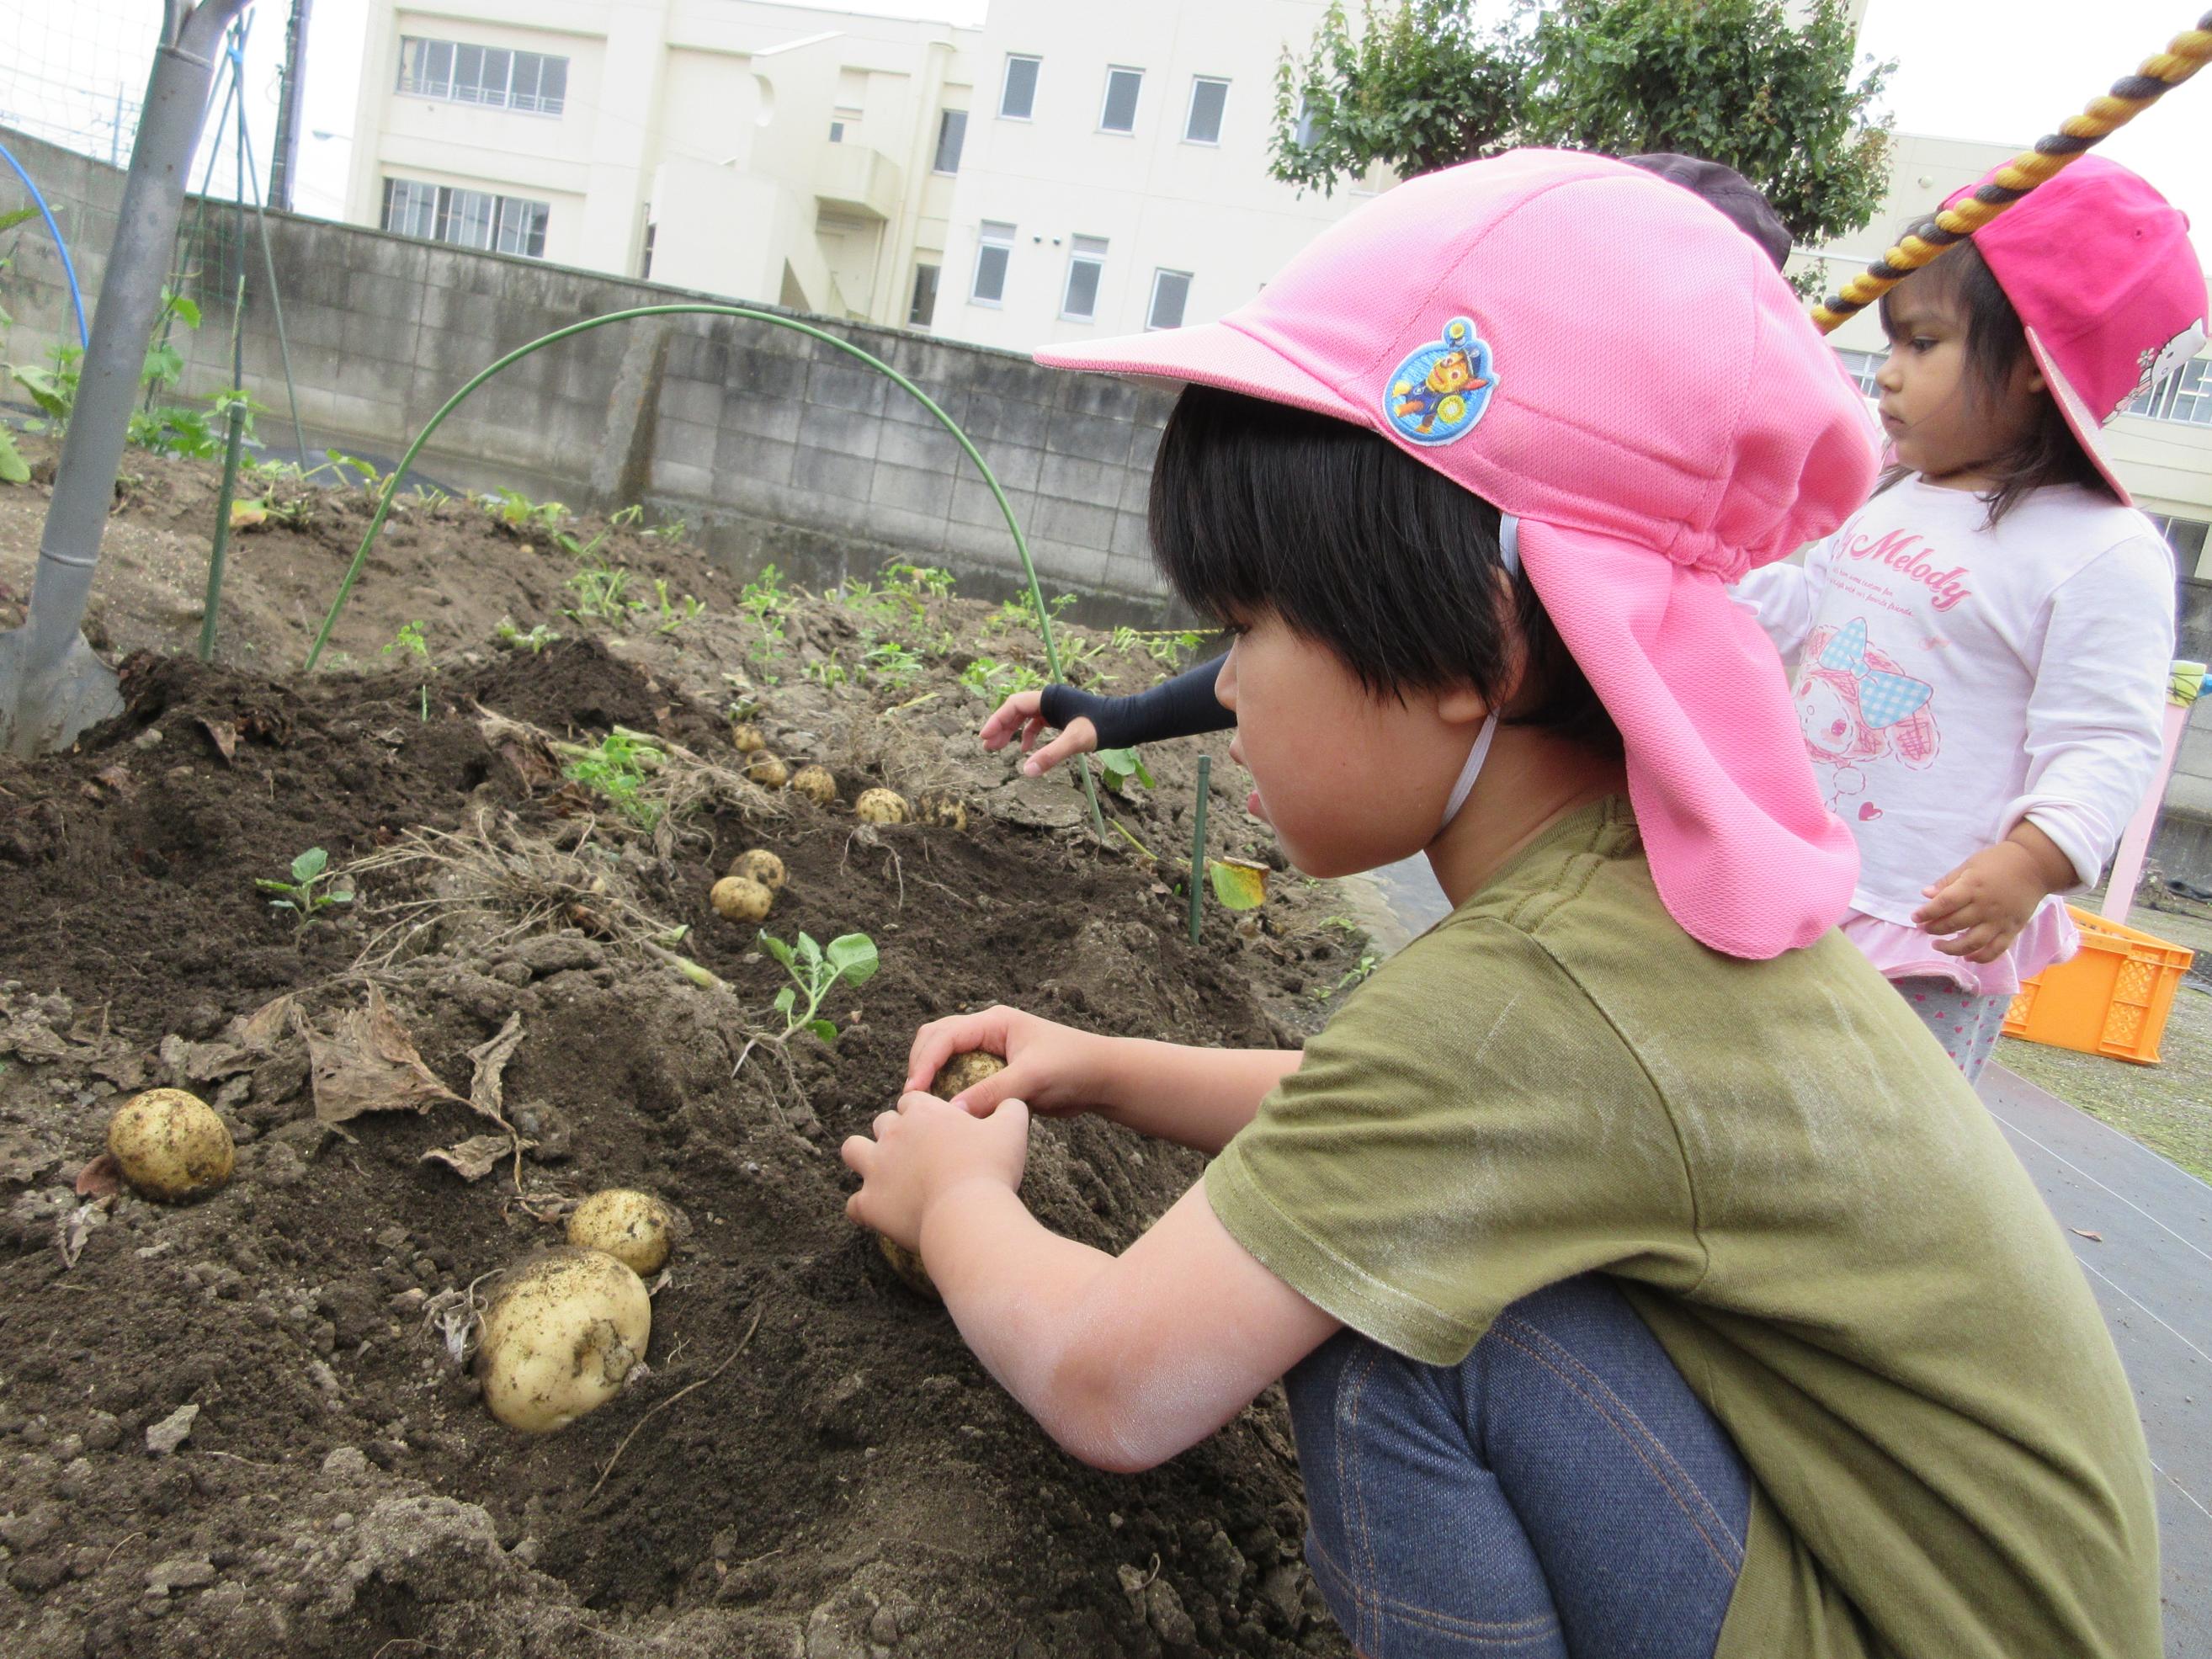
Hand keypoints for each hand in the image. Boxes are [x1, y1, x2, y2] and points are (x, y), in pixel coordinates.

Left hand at [842, 1091, 1029, 1251]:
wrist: (968, 1215)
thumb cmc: (990, 1169)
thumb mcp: (1012, 1129)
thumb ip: (1010, 1107)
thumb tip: (1010, 1102)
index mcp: (924, 1113)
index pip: (911, 1100)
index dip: (921, 1113)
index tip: (935, 1129)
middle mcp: (894, 1135)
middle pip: (882, 1122)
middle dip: (894, 1134)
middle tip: (916, 1154)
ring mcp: (877, 1169)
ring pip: (852, 1150)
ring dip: (863, 1157)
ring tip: (883, 1172)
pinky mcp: (870, 1203)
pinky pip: (853, 1203)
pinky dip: (864, 1208)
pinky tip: (880, 1213)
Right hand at [905, 1005, 1112, 1116]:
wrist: (1102, 1078)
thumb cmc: (1073, 1068)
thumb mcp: (1032, 1079)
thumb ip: (992, 1093)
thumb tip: (953, 1110)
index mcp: (994, 1022)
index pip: (945, 1036)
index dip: (924, 1062)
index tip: (914, 1091)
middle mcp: (988, 1031)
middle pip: (936, 1040)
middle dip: (920, 1065)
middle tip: (912, 1100)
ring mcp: (990, 1051)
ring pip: (946, 1058)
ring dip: (931, 1078)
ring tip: (923, 1107)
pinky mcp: (995, 1071)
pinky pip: (961, 1077)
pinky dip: (948, 1091)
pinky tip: (946, 1113)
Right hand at [979, 690, 1097, 777]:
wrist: (1125, 722)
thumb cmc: (1102, 726)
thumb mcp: (1075, 742)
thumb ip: (1050, 756)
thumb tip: (1026, 771)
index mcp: (1049, 698)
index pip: (1014, 705)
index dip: (997, 720)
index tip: (984, 737)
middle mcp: (1050, 699)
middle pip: (1016, 711)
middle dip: (1000, 728)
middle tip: (987, 747)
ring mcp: (1056, 708)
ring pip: (1026, 718)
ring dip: (1011, 732)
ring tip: (997, 748)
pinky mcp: (1062, 717)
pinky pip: (1038, 724)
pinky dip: (1028, 735)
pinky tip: (1024, 751)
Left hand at [1913, 834, 2067, 962]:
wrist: (2035, 865)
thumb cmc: (1997, 862)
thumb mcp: (1969, 865)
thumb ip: (1948, 882)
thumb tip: (1925, 894)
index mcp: (1973, 887)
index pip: (1944, 904)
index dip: (1926, 913)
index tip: (1915, 917)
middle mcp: (1985, 906)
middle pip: (1954, 924)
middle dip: (1934, 929)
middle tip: (1924, 928)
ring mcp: (2000, 920)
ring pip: (1973, 942)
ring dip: (1952, 948)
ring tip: (1938, 946)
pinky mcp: (2013, 929)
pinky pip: (1996, 950)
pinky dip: (1981, 957)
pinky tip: (1967, 957)